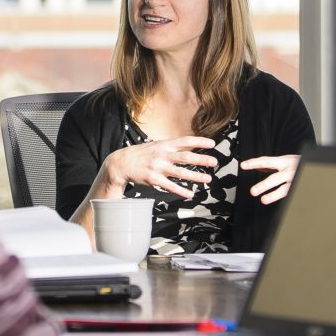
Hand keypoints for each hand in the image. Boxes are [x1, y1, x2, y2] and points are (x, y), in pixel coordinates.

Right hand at [101, 136, 218, 199]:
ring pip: (180, 172)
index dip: (199, 141)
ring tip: (207, 179)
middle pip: (185, 157)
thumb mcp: (156, 146)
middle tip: (214, 162)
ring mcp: (158, 167)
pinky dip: (181, 191)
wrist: (121, 163)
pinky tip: (190, 194)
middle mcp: (162, 155)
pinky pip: (170, 186)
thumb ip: (171, 147)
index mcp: (164, 145)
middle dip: (201, 159)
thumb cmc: (141, 154)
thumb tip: (189, 146)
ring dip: (195, 176)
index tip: (212, 144)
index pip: (185, 141)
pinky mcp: (153, 179)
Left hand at [240, 155, 299, 204]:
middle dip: (263, 185)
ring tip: (264, 200)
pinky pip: (291, 194)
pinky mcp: (299, 187)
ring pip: (284, 189)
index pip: (266, 161)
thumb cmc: (298, 163)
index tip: (244, 165)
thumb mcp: (284, 160)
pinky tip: (275, 201)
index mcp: (284, 161)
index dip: (254, 163)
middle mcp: (289, 170)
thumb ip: (270, 164)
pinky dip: (282, 198)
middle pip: (275, 178)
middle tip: (253, 191)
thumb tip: (256, 166)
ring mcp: (295, 180)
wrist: (315, 164)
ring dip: (273, 195)